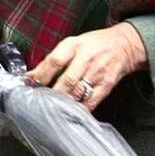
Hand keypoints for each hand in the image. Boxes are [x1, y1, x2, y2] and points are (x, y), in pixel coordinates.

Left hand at [26, 22, 148, 112]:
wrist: (125, 44)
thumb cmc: (94, 44)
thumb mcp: (73, 43)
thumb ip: (54, 58)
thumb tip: (33, 75)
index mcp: (74, 45)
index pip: (54, 61)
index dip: (40, 75)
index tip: (29, 84)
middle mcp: (86, 58)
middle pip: (66, 81)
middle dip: (51, 93)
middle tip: (39, 102)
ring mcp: (98, 72)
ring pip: (78, 93)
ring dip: (63, 102)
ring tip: (51, 109)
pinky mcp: (107, 84)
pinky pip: (91, 101)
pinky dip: (80, 108)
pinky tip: (70, 113)